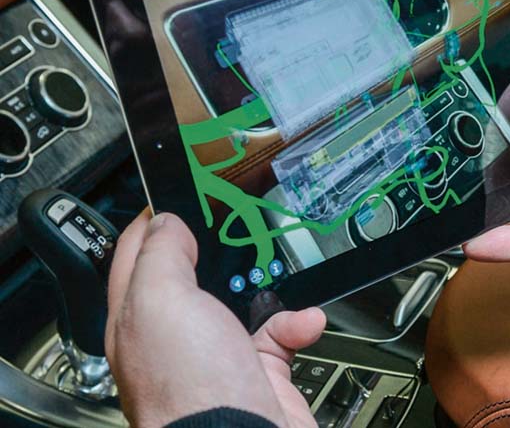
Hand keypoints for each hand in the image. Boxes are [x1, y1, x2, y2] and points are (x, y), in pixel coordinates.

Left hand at [106, 209, 325, 426]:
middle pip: (193, 276)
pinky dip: (296, 321)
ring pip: (241, 301)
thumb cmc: (190, 390)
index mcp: (137, 317)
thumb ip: (160, 255)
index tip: (177, 193)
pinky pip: (280, 332)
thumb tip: (165, 223)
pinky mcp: (257, 371)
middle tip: (238, 227)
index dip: (153, 220)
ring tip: (279, 274)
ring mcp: (216, 355)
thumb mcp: (160, 300)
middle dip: (220, 250)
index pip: (134, 256)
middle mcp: (174, 337)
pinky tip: (301, 320)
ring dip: (268, 286)